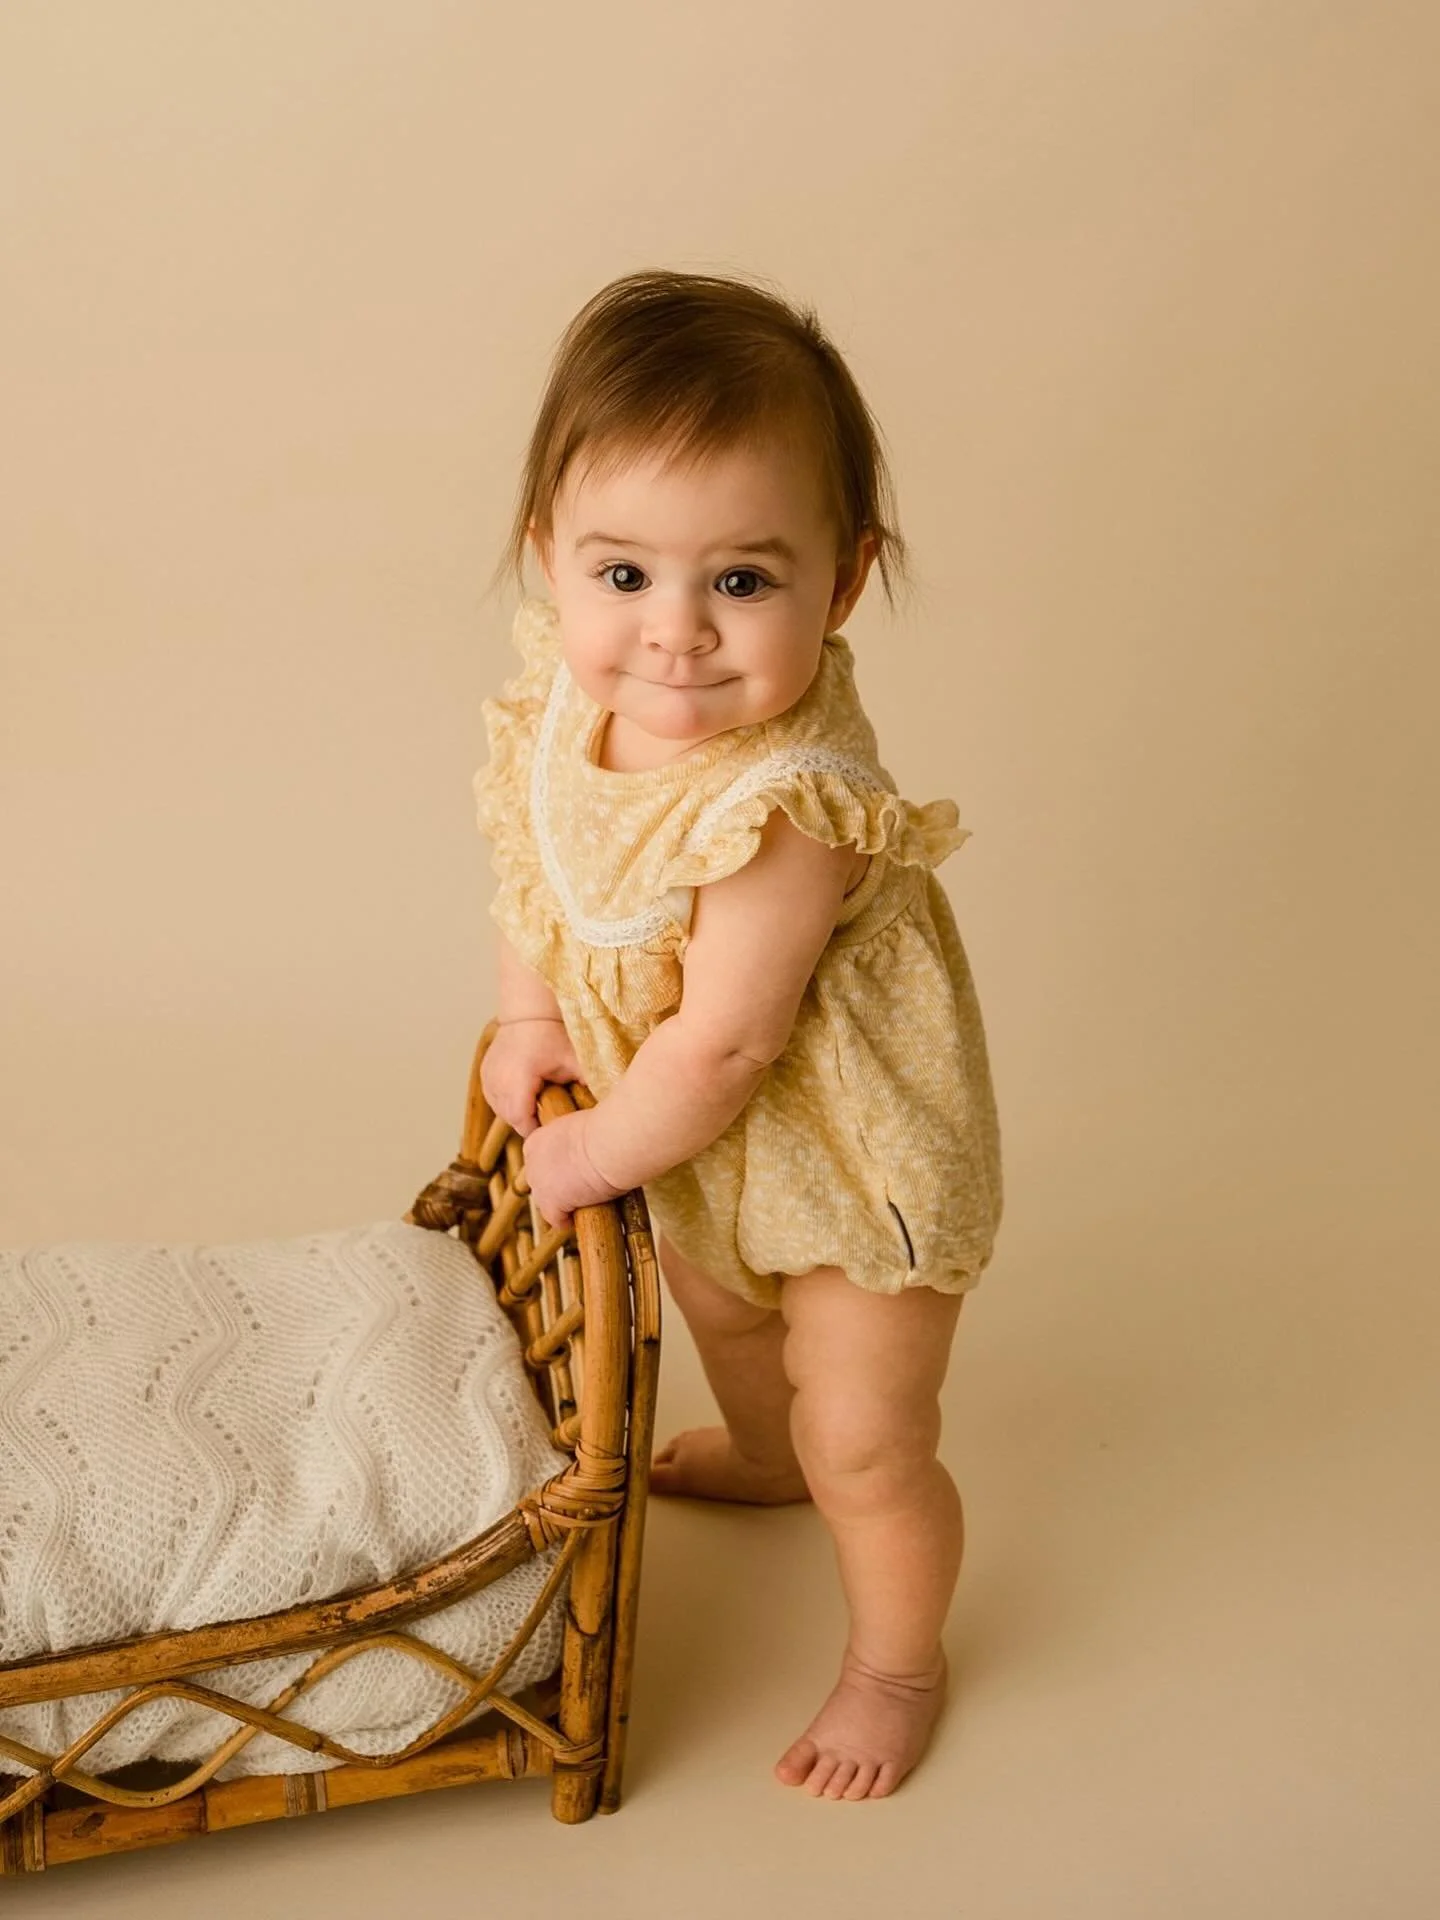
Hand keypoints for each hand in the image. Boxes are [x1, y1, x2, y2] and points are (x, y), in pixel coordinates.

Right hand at [481, 1017, 582, 1139]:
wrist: (530, 1012)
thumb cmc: (554, 1035)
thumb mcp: (575, 1063)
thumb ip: (586, 1087)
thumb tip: (599, 1111)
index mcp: (518, 1079)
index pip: (521, 1121)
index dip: (537, 1130)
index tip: (553, 1129)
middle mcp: (497, 1080)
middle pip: (510, 1118)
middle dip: (528, 1122)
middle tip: (548, 1117)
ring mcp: (487, 1077)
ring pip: (500, 1110)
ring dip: (517, 1112)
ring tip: (536, 1103)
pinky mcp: (484, 1074)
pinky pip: (494, 1098)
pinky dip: (507, 1101)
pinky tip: (524, 1094)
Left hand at [521, 1108, 627, 1232]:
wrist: (610, 1144)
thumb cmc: (606, 1132)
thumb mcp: (581, 1130)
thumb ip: (573, 1143)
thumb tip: (586, 1152)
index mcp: (538, 1140)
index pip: (540, 1163)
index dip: (558, 1169)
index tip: (574, 1172)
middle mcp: (532, 1161)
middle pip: (541, 1183)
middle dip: (557, 1187)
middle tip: (581, 1189)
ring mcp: (539, 1183)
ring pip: (546, 1202)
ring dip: (562, 1203)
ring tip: (583, 1202)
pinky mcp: (550, 1202)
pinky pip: (556, 1219)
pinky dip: (567, 1220)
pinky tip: (581, 1215)